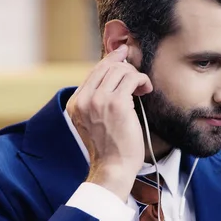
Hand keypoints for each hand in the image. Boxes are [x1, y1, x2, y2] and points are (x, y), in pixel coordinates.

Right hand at [65, 44, 152, 201]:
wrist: (112, 167)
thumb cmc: (109, 147)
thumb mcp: (92, 121)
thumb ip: (95, 101)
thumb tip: (113, 76)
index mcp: (75, 103)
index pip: (93, 72)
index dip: (111, 60)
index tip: (123, 53)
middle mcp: (84, 99)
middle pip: (106, 67)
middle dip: (125, 67)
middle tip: (137, 78)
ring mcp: (99, 100)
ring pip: (120, 70)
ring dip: (135, 75)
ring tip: (142, 88)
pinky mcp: (117, 103)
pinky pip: (132, 78)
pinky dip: (142, 80)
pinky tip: (146, 89)